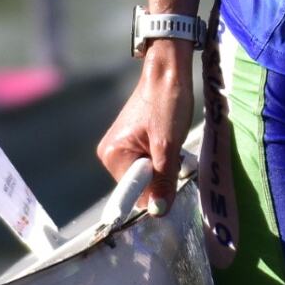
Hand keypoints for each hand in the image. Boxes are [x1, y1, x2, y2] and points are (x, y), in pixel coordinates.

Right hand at [95, 46, 193, 215]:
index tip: (172, 177)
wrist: (168, 72)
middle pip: (140, 184)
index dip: (156, 191)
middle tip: (174, 154)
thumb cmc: (168, 103)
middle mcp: (110, 153)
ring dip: (164, 167)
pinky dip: (161, 158)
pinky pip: (147, 161)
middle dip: (161, 176)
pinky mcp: (130, 141)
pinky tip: (168, 142)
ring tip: (172, 144)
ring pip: (147, 173)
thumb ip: (163, 180)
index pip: (134, 193)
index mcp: (113, 155)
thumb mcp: (168, 146)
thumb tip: (159, 212)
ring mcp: (119, 147)